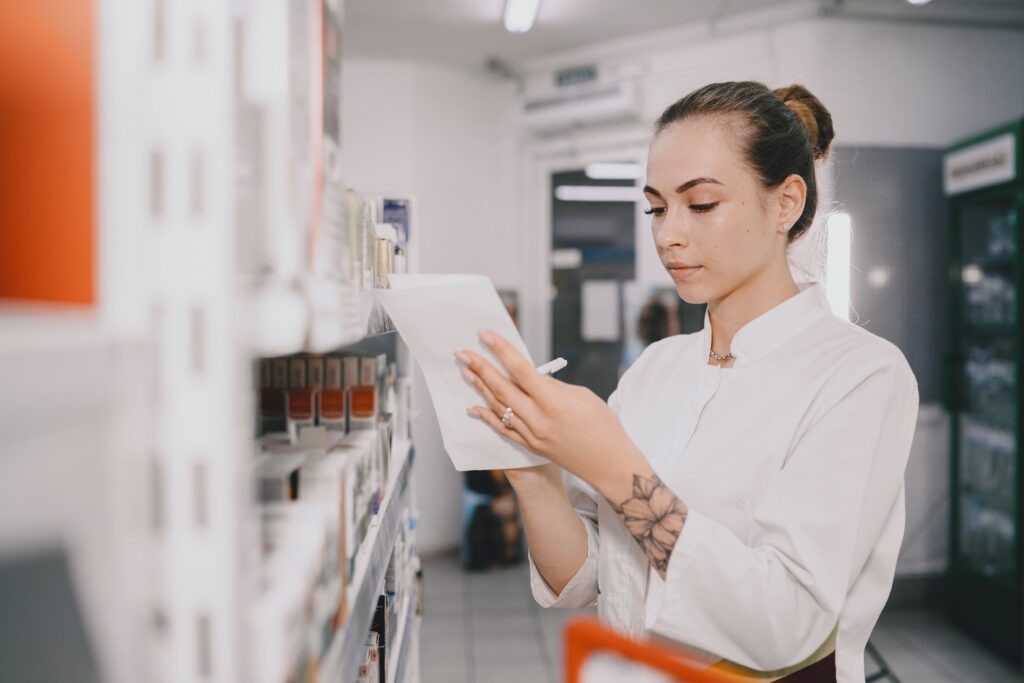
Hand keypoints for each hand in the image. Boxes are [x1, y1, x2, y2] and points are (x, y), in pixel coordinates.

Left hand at [456, 330, 647, 495]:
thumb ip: (553, 386)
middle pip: (502, 388)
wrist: (610, 464)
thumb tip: (531, 377)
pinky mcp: (531, 447)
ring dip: (481, 389)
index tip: (484, 335)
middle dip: (481, 368)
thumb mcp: (582, 396)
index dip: (500, 350)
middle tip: (463, 354)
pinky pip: (504, 430)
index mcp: (554, 401)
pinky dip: (488, 417)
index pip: (520, 370)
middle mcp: (539, 419)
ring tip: (466, 372)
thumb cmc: (604, 426)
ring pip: (499, 408)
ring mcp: (532, 436)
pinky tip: (474, 407)